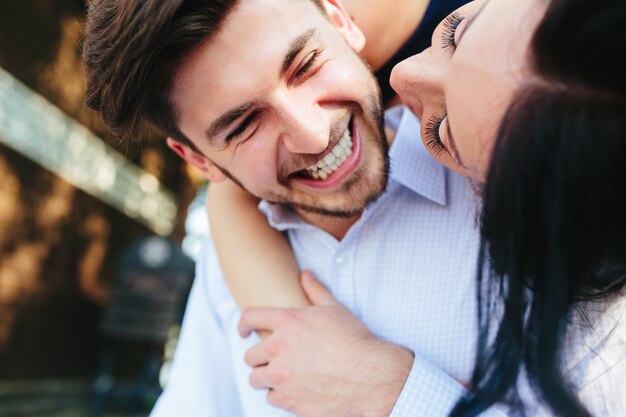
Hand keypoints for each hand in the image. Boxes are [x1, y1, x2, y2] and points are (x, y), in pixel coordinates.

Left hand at [239, 271, 413, 416]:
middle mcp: (278, 348)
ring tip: (284, 377)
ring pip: (256, 379)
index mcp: (287, 322)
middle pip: (250, 356)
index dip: (243, 325)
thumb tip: (306, 274)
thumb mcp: (335, 309)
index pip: (250, 318)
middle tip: (276, 360)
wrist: (369, 377)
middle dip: (260, 358)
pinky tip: (297, 391)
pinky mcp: (287, 400)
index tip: (243, 332)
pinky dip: (281, 396)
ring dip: (267, 378)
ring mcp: (280, 376)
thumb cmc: (354, 340)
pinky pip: (271, 398)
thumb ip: (315, 290)